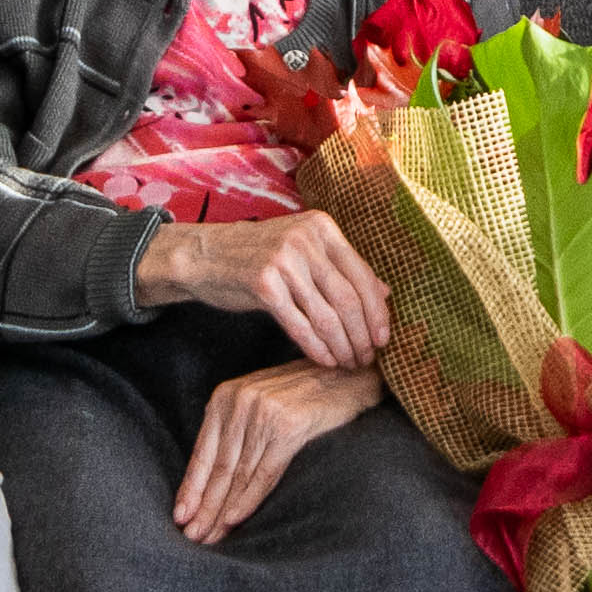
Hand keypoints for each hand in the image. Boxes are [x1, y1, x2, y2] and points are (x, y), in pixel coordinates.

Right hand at [138, 207, 391, 367]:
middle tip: (366, 359)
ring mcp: (283, 260)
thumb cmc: (260, 256)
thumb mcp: (304, 251)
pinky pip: (300, 325)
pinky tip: (325, 360)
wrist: (205, 255)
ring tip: (348, 363)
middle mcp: (306, 240)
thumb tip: (386, 293)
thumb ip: (342, 268)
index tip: (383, 339)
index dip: (377, 313)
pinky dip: (316, 347)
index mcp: (323, 228)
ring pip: (326, 316)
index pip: (363, 276)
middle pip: (348, 299)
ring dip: (341, 347)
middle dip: (362, 336)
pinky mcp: (263, 284)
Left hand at [174, 362, 379, 544]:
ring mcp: (264, 414)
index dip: (190, 488)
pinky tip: (234, 520)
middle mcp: (240, 402)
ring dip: (221, 510)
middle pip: (219, 468)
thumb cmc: (305, 395)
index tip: (180, 517)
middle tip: (193, 537)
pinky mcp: (289, 428)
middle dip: (204, 506)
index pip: (203, 453)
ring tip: (210, 536)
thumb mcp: (260, 404)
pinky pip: (264, 473)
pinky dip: (248, 500)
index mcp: (226, 397)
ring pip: (238, 474)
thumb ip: (236, 430)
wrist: (349, 377)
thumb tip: (214, 477)